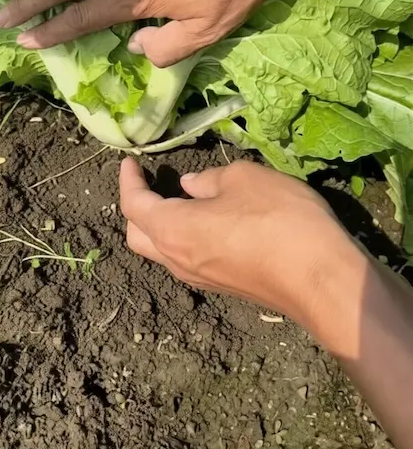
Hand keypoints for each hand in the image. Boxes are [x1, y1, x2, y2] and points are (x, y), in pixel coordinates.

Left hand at [119, 156, 349, 326]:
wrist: (320, 279)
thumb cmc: (278, 219)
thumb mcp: (244, 179)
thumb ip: (210, 180)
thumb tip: (190, 187)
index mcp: (173, 230)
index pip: (134, 205)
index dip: (129, 181)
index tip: (130, 161)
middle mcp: (177, 260)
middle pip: (138, 236)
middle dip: (137, 209)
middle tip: (150, 183)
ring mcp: (200, 279)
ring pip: (163, 252)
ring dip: (162, 226)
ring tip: (179, 199)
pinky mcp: (223, 287)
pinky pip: (189, 261)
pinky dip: (184, 239)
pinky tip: (208, 222)